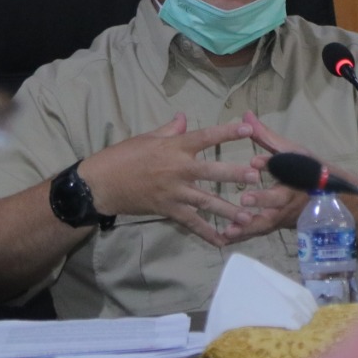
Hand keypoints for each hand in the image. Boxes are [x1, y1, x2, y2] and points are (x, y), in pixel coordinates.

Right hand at [78, 114, 260, 246]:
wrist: (101, 184)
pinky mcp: (168, 210)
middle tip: (255, 177)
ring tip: (248, 215)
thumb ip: (169, 129)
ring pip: (205, 201)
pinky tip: (222, 241)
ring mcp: (174, 192)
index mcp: (174, 147)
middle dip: (233, 174)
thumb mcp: (146, 138)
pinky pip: (191, 223)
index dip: (226, 132)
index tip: (247, 128)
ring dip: (227, 209)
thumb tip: (183, 117)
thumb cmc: (123, 156)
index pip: (205, 137)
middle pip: (210, 172)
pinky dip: (206, 233)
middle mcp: (177, 169)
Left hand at [223, 112, 311, 242]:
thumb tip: (246, 116)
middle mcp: (291, 197)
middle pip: (278, 200)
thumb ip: (266, 136)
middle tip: (243, 199)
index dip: (270, 165)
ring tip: (229, 229)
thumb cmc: (309, 171)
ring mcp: (284, 214)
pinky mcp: (277, 226)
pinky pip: (261, 232)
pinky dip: (245, 235)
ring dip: (249, 226)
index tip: (255, 162)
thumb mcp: (291, 151)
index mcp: (296, 175)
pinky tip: (226, 237)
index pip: (285, 168)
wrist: (331, 200)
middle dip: (262, 200)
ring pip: (269, 222)